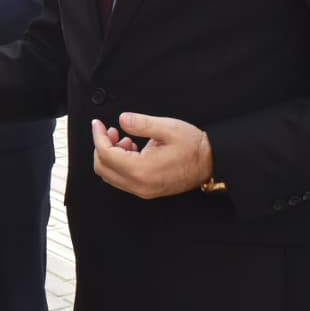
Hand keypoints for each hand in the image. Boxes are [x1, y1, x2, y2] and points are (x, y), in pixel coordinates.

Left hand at [90, 112, 213, 199]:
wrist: (211, 163)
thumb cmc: (193, 146)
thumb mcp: (167, 128)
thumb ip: (141, 123)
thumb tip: (122, 119)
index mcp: (142, 170)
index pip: (106, 155)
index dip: (98, 136)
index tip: (98, 124)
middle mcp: (140, 185)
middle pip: (103, 168)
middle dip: (102, 146)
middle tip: (111, 130)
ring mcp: (143, 191)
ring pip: (110, 176)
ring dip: (110, 156)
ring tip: (124, 139)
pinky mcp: (147, 190)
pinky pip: (122, 180)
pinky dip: (119, 164)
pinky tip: (132, 149)